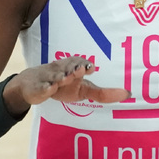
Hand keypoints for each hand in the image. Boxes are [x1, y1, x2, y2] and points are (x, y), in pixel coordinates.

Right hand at [3, 57, 129, 114]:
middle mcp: (63, 70)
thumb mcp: (83, 90)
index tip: (90, 68)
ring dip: (61, 77)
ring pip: (56, 77)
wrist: (31, 84)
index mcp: (75, 69)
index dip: (85, 65)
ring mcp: (50, 78)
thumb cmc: (62, 85)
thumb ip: (103, 93)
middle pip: (69, 68)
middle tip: (80, 70)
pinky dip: (46, 87)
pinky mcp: (38, 87)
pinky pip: (42, 87)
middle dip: (74, 68)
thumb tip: (127, 93)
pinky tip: (49, 88)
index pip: (81, 65)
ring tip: (65, 79)